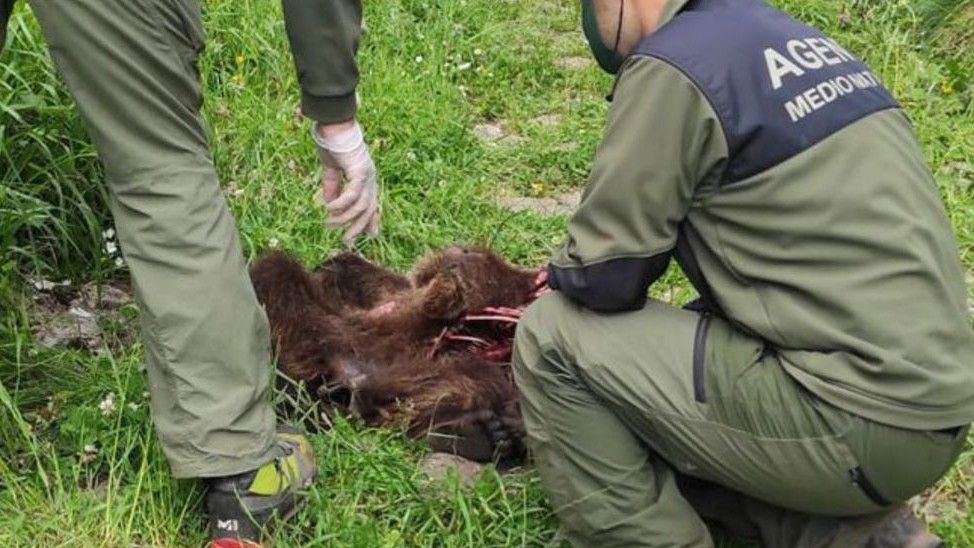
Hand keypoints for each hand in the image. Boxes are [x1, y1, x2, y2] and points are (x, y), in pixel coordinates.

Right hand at [312, 120, 379, 244]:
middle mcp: (370, 178)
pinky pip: (352, 195)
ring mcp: (367, 175)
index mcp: (365, 177)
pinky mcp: (359, 171)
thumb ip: (331, 186)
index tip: (369, 235)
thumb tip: (329, 204)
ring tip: (330, 224)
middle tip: (347, 241)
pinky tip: (329, 209)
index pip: (372, 203)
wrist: (333, 124)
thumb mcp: (330, 169)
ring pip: (361, 206)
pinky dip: (341, 204)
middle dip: (358, 227)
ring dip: (345, 218)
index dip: (371, 220)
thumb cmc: (332, 142)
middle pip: (369, 209)